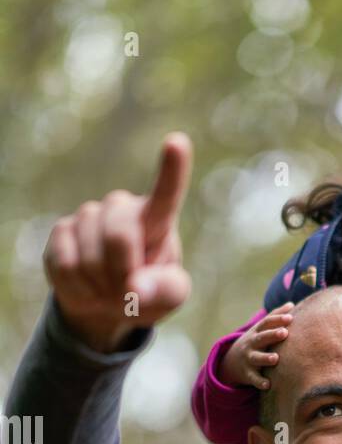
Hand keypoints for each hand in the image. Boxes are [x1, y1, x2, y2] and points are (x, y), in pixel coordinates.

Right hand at [43, 133, 192, 352]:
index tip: (177, 142)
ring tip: (108, 288)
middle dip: (123, 274)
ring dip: (101, 287)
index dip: (172, 169)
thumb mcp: (171, 295)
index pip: (166, 192)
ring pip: (90, 257)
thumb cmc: (149, 292)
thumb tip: (135, 287)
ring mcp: (89, 216)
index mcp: (156, 219)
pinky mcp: (61, 230)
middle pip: (119, 237)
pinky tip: (87, 287)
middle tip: (129, 293)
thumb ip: (165, 290)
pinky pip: (66, 266)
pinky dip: (79, 289)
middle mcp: (121, 208)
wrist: (109, 302)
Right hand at [221, 303, 295, 389]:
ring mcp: (249, 359)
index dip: (278, 319)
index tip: (290, 317)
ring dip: (265, 358)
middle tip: (284, 332)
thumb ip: (276, 316)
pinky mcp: (248, 374)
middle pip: (262, 338)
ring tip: (275, 358)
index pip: (267, 323)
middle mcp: (252, 344)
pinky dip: (260, 382)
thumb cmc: (256, 341)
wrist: (232, 361)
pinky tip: (268, 385)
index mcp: (258, 332)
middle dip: (272, 335)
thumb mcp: (262, 329)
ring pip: (257, 358)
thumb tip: (291, 305)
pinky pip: (254, 379)